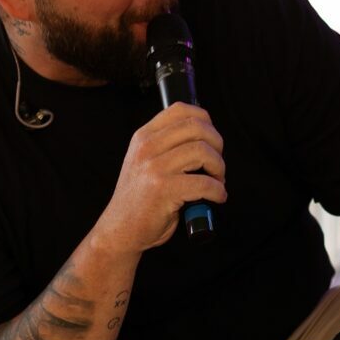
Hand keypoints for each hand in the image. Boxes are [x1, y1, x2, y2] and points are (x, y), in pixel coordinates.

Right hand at [93, 103, 225, 255]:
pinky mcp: (163, 190)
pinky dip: (218, 191)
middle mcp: (147, 147)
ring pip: (203, 152)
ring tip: (217, 181)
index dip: (205, 121)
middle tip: (217, 164)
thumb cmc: (139, 199)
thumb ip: (166, 146)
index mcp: (144, 137)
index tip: (211, 139)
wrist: (120, 230)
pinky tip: (216, 197)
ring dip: (219, 168)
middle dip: (217, 145)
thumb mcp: (145, 162)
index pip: (181, 109)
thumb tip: (205, 136)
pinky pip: (205, 183)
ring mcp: (154, 168)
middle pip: (197, 128)